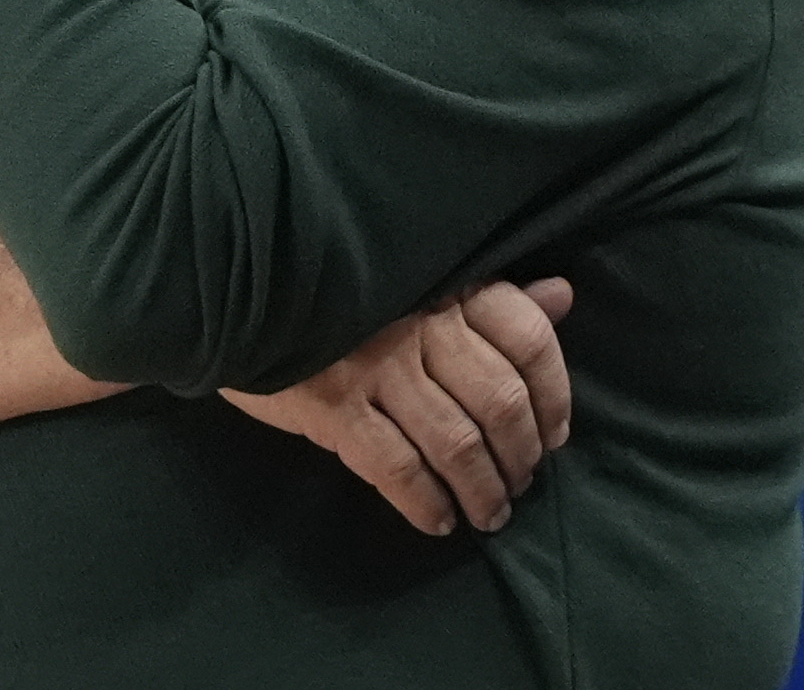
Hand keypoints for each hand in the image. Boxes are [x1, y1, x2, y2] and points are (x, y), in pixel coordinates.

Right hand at [221, 277, 572, 536]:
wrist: (241, 297)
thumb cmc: (347, 296)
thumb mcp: (420, 283)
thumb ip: (492, 296)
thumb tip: (562, 297)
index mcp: (449, 288)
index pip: (528, 339)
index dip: (553, 395)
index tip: (554, 435)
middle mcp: (422, 326)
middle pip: (500, 401)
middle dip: (521, 457)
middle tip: (519, 483)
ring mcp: (377, 368)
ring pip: (457, 443)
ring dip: (483, 491)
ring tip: (489, 513)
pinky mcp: (335, 410)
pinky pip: (397, 468)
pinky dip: (426, 503)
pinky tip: (438, 519)